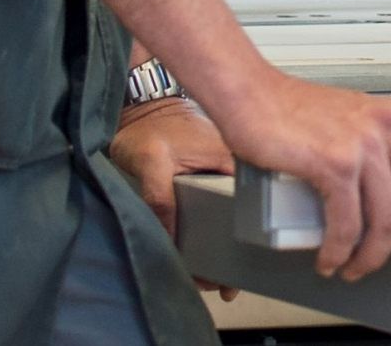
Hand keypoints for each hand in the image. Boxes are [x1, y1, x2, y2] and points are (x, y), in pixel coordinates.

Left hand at [110, 98, 238, 300]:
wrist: (143, 106)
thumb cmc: (150, 126)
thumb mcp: (152, 162)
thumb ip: (160, 198)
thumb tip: (169, 240)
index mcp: (230, 159)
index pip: (247, 204)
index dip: (242, 239)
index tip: (232, 271)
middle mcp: (233, 165)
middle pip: (241, 214)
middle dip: (235, 250)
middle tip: (224, 284)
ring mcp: (222, 170)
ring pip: (229, 212)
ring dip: (223, 242)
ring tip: (215, 277)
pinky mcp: (209, 173)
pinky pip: (216, 206)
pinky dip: (213, 228)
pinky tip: (206, 250)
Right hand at [214, 74, 390, 286]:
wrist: (254, 95)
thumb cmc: (296, 110)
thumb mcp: (356, 121)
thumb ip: (380, 151)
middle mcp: (388, 127)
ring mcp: (363, 144)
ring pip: (390, 221)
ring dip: (373, 258)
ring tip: (354, 267)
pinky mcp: (334, 163)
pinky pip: (348, 225)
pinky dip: (339, 251)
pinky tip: (330, 257)